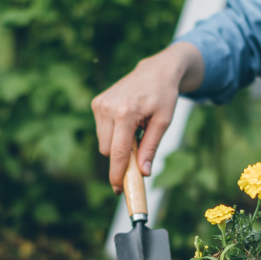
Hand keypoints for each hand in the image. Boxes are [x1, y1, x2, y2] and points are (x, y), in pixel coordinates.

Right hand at [91, 42, 203, 191]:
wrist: (156, 70)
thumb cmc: (163, 95)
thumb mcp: (163, 122)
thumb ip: (151, 147)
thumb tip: (144, 172)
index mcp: (125, 113)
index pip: (117, 153)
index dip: (117, 174)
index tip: (118, 189)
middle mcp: (108, 108)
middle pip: (108, 150)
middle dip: (121, 158)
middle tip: (139, 153)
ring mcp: (100, 104)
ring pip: (103, 142)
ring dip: (118, 144)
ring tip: (136, 129)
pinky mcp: (97, 103)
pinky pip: (102, 131)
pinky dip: (114, 133)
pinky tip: (128, 121)